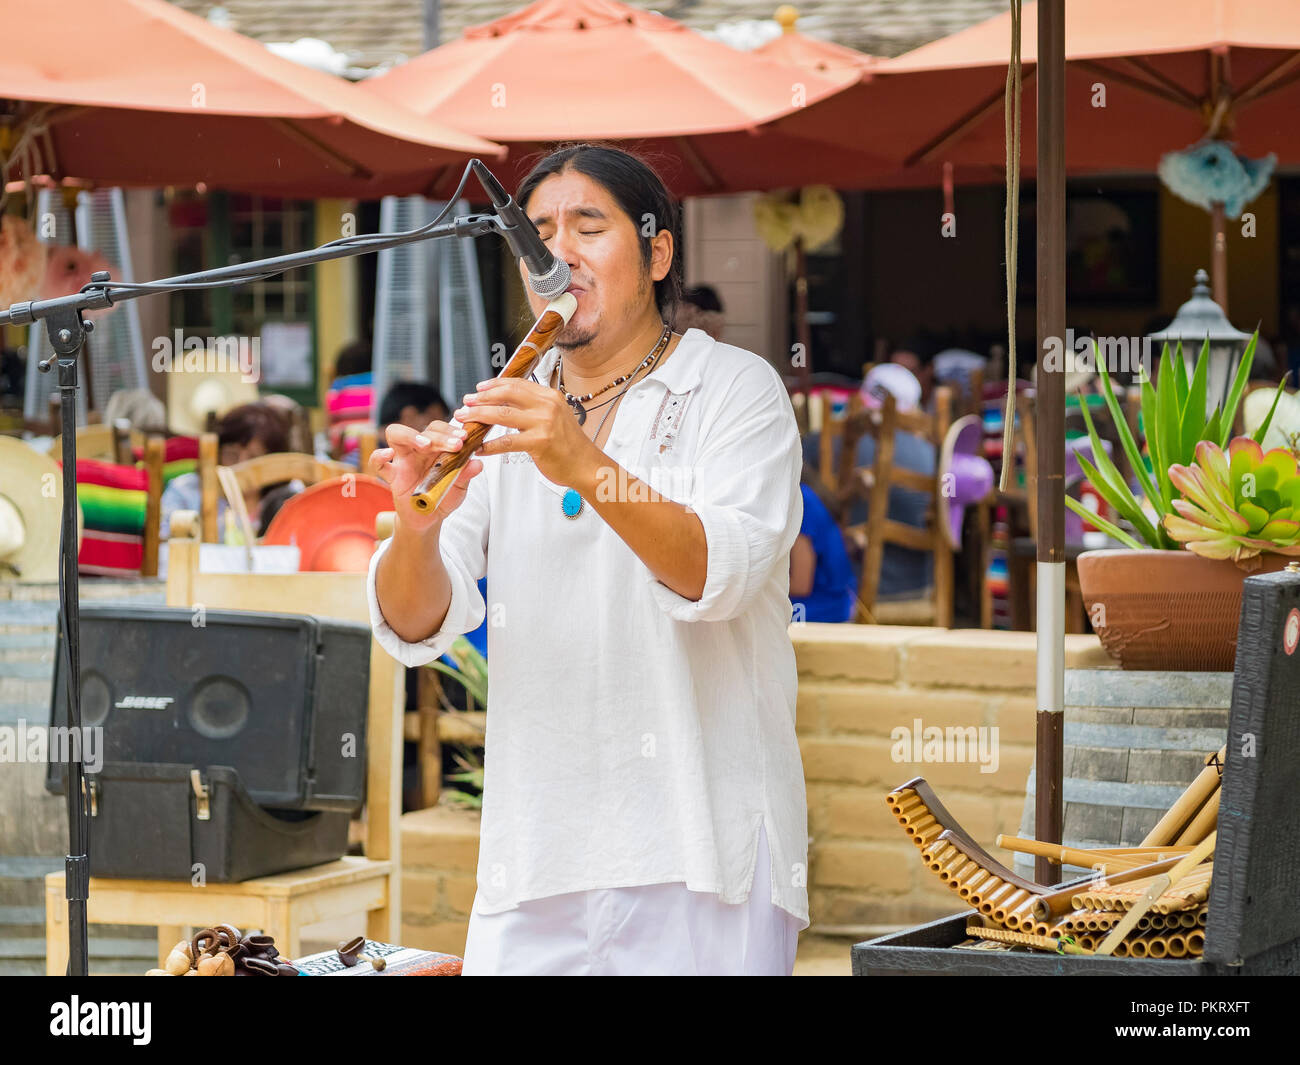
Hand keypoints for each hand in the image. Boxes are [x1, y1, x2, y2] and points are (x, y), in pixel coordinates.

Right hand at [369, 421, 481, 532]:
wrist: (429, 519)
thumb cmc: (443, 497)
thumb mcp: (459, 488)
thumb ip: (466, 475)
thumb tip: (478, 464)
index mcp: (436, 448)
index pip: (440, 429)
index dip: (451, 431)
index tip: (465, 439)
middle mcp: (418, 450)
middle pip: (424, 430)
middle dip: (440, 436)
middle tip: (455, 445)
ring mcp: (403, 461)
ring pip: (396, 434)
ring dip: (411, 435)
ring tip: (425, 445)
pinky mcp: (392, 476)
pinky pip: (377, 463)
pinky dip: (379, 456)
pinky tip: (388, 454)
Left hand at [454, 378, 597, 488]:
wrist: (586, 466)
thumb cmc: (568, 444)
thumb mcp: (555, 417)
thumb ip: (534, 407)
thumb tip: (506, 401)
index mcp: (549, 396)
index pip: (516, 383)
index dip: (493, 384)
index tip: (478, 388)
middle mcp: (547, 406)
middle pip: (506, 394)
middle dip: (481, 398)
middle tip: (465, 403)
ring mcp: (543, 423)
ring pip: (502, 415)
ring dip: (479, 416)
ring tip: (464, 420)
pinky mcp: (539, 443)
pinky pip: (506, 442)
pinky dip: (489, 446)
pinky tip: (478, 448)